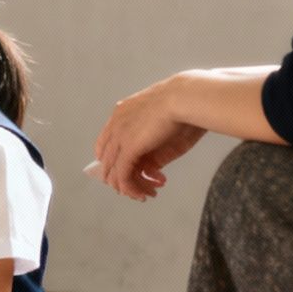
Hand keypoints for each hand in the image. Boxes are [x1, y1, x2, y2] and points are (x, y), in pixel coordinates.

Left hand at [93, 74, 207, 200]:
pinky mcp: (128, 148)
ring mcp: (119, 136)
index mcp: (122, 113)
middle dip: (124, 178)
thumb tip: (149, 168)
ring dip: (130, 187)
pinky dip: (132, 188)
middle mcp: (115, 125)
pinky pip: (122, 176)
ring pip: (114, 172)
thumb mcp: (162, 126)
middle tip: (142, 188)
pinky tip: (145, 194)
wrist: (186, 97)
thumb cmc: (184, 106)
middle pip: (108, 161)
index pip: (106, 144)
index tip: (130, 174)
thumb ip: (151, 146)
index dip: (115, 162)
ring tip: (147, 194)